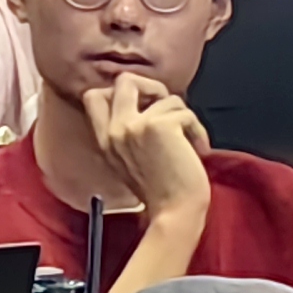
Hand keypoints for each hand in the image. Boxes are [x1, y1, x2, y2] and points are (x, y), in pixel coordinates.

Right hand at [83, 76, 215, 233]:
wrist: (174, 214)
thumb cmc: (161, 191)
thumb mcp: (128, 159)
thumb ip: (128, 130)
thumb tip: (147, 101)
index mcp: (105, 139)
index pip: (93, 96)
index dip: (120, 91)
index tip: (142, 106)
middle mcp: (115, 130)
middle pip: (124, 79)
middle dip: (152, 87)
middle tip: (165, 111)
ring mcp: (134, 126)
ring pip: (166, 96)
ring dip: (184, 116)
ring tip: (187, 142)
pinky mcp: (158, 126)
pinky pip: (186, 112)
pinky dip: (198, 131)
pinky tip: (198, 150)